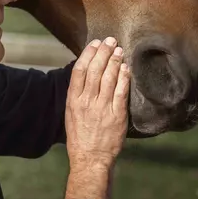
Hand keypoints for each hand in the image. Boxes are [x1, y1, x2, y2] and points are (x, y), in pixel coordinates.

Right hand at [65, 37, 129, 168]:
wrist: (90, 158)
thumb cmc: (80, 135)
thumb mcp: (71, 112)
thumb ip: (78, 93)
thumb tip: (87, 72)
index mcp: (73, 100)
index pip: (80, 70)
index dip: (88, 54)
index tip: (95, 43)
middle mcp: (87, 101)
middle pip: (96, 70)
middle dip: (103, 52)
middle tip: (110, 40)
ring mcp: (102, 108)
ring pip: (109, 78)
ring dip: (115, 61)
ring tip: (119, 50)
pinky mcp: (117, 115)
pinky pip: (121, 91)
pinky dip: (124, 77)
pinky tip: (126, 68)